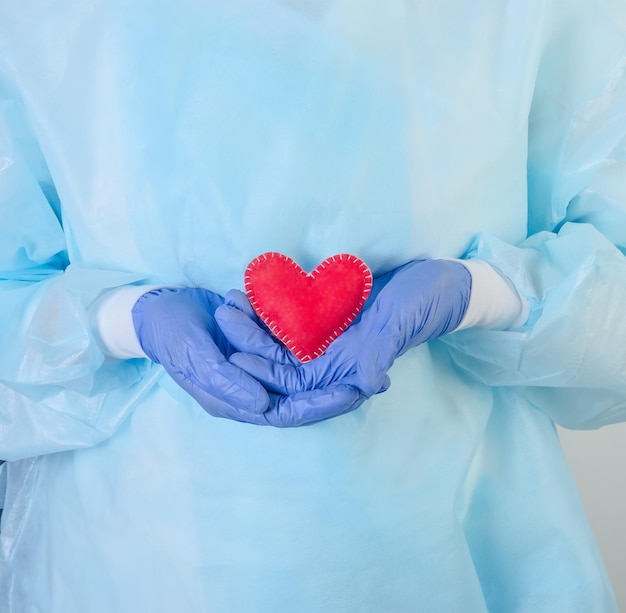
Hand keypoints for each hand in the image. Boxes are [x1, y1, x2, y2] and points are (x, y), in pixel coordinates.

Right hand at [132, 287, 362, 425]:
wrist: (157, 309)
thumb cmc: (171, 336)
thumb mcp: (195, 357)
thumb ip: (227, 382)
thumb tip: (264, 405)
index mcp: (235, 401)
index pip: (288, 412)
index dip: (321, 405)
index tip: (353, 393)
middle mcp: (250, 389)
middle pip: (302, 397)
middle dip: (336, 390)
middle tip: (372, 379)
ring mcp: (256, 368)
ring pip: (301, 374)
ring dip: (330, 369)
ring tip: (366, 360)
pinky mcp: (259, 347)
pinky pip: (291, 352)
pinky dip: (314, 346)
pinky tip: (340, 336)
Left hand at [216, 259, 471, 421]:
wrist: (439, 280)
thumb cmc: (426, 302)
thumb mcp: (402, 322)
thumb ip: (380, 353)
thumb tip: (369, 386)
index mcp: (347, 370)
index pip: (297, 385)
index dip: (265, 377)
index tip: (236, 361)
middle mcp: (332, 358)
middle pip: (280, 360)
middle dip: (249, 343)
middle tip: (224, 318)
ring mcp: (327, 335)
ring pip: (280, 336)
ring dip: (253, 322)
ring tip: (228, 299)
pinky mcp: (326, 311)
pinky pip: (290, 311)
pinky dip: (269, 302)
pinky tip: (248, 286)